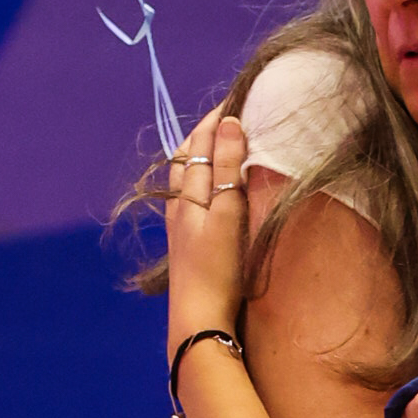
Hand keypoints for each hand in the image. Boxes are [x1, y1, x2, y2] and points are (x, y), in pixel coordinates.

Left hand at [165, 110, 247, 359]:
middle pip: (188, 155)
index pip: (199, 141)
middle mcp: (178, 204)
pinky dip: (203, 178)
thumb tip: (229, 122)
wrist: (198, 321)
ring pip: (188, 175)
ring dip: (203, 154)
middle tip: (233, 112)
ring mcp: (180, 224)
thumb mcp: (226, 213)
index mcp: (187, 192)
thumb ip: (226, 168)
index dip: (217, 117)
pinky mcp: (187, 242)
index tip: (239, 96)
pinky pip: (192, 195)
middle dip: (208, 130)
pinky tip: (212, 187)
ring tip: (222, 141)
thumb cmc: (217, 270)